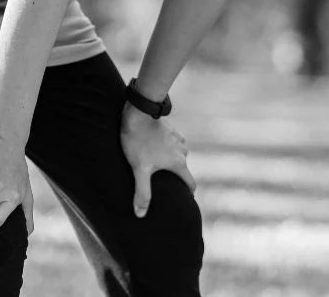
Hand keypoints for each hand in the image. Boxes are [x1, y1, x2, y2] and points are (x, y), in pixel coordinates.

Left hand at [120, 103, 195, 217]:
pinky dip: (166, 148)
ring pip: (178, 154)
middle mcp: (183, 151)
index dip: (188, 193)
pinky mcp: (170, 129)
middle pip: (183, 168)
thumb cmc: (138, 142)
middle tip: (165, 183)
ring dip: (171, 160)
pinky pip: (171, 143)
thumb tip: (141, 214)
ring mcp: (177, 138)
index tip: (184, 200)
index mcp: (178, 163)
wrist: (138, 114)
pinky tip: (154, 148)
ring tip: (157, 165)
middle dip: (176, 176)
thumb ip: (142, 192)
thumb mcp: (139, 170)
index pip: (190, 183)